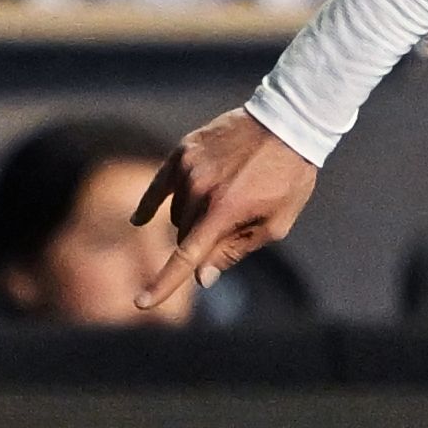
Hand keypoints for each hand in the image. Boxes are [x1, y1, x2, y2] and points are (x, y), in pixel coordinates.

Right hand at [132, 107, 323, 308]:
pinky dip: (152, 204)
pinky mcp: (183, 151)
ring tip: (225, 200)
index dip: (163, 284)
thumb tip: (202, 278)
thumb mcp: (275, 224)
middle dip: (202, 242)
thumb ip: (235, 250)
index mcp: (224, 212)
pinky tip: (140, 219)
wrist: (287, 123)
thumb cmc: (287, 179)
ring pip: (176, 213)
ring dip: (191, 219)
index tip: (140, 303)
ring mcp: (188, 168)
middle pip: (184, 235)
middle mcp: (199, 189)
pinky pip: (159, 186)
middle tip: (231, 227)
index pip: (185, 257)